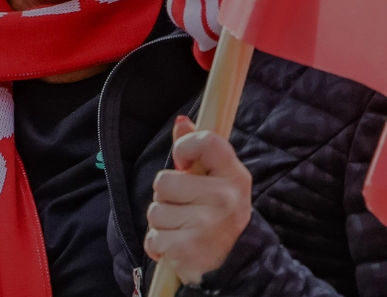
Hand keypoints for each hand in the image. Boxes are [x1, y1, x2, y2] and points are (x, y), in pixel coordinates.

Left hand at [144, 115, 253, 284]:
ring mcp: (206, 225)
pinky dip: (158, 245)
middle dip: (167, 197)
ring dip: (162, 222)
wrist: (234, 265)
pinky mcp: (187, 249)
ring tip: (184, 229)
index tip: (184, 163)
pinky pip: (152, 238)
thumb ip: (198, 151)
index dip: (184, 147)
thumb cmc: (217, 216)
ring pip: (154, 211)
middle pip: (163, 181)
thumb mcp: (216, 182)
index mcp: (234, 176)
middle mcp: (224, 198)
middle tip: (187, 209)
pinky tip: (177, 246)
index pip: (205, 142)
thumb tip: (181, 121)